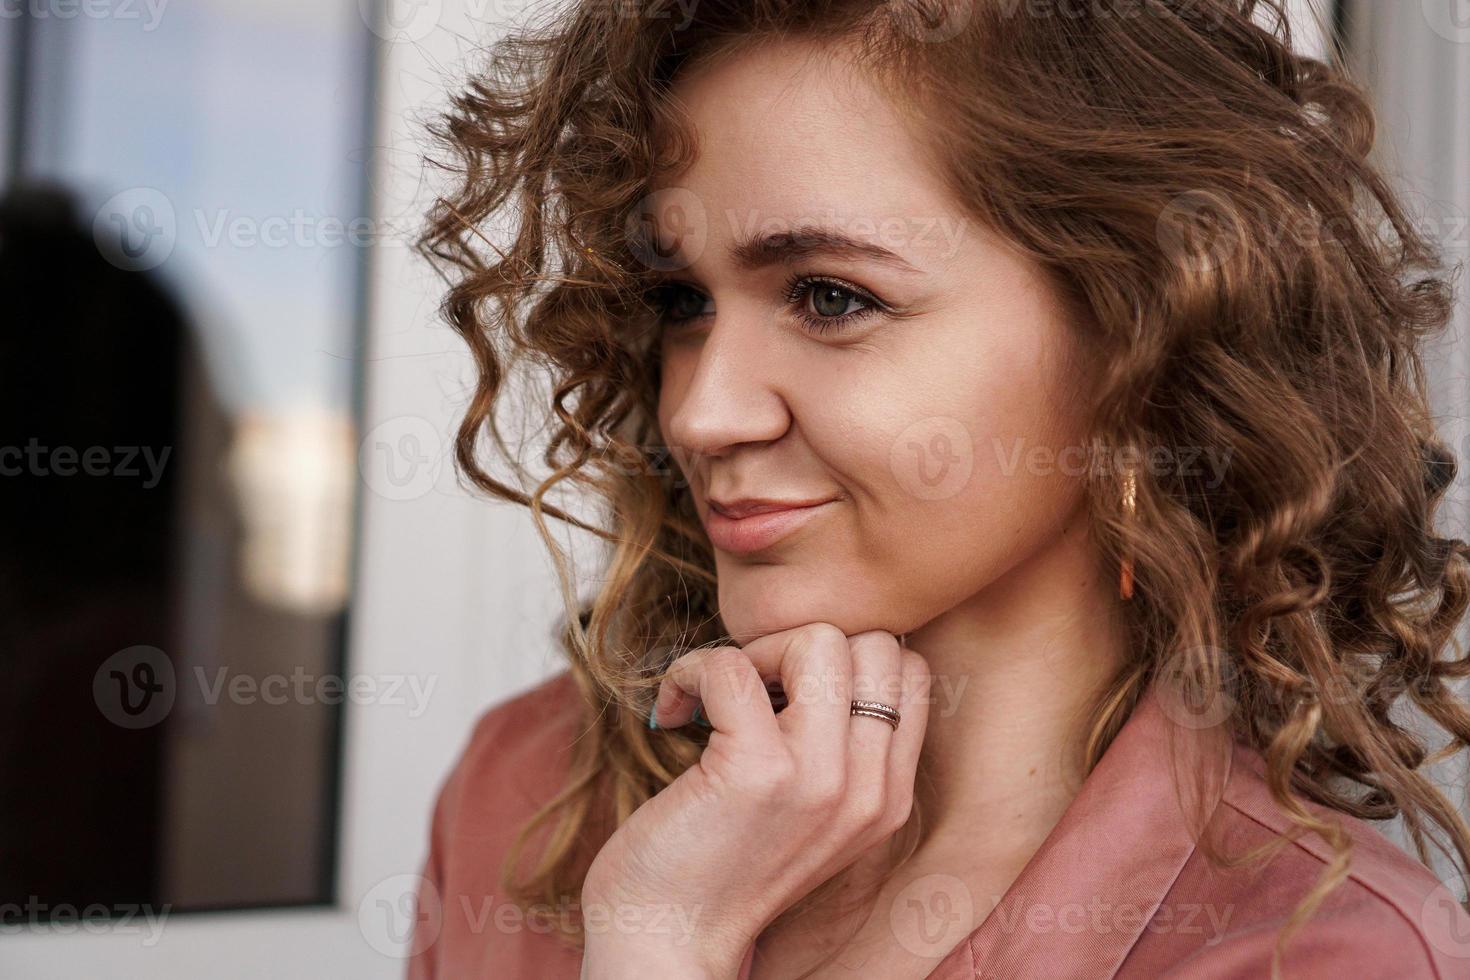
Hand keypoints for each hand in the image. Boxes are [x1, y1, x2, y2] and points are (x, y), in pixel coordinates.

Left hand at [579, 625, 931, 978]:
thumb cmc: (718, 866)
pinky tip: (671, 711)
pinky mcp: (757, 772)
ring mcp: (819, 780)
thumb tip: (811, 648)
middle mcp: (868, 789)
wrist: (666, 945)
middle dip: (802, 642)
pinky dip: (691, 671)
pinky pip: (732, 668)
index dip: (845, 658)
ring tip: (716, 696)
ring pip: (821, 640)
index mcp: (887, 796)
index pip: (911, 671)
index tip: (783, 691)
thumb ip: (836, 748)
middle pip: (877, 644)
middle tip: (748, 687)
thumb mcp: (809, 811)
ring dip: (755, 650)